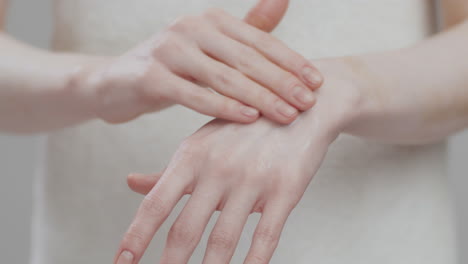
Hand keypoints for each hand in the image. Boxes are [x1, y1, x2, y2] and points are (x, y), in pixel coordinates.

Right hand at [77, 1, 321, 124]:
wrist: (115, 83)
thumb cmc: (173, 68)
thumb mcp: (210, 48)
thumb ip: (246, 29)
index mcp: (210, 20)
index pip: (259, 41)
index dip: (291, 61)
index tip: (317, 83)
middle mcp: (190, 28)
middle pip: (245, 58)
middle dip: (281, 82)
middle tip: (308, 102)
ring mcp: (168, 50)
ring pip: (223, 76)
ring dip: (259, 97)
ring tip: (287, 114)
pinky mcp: (150, 76)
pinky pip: (193, 94)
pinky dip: (222, 106)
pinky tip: (248, 118)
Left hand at [114, 59, 360, 263]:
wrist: (300, 106)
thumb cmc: (243, 129)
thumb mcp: (202, 143)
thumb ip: (168, 170)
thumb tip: (130, 183)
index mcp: (192, 156)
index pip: (156, 203)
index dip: (136, 236)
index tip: (122, 262)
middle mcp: (218, 168)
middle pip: (186, 229)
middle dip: (169, 263)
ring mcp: (252, 179)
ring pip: (224, 239)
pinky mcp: (285, 189)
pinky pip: (266, 236)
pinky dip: (253, 263)